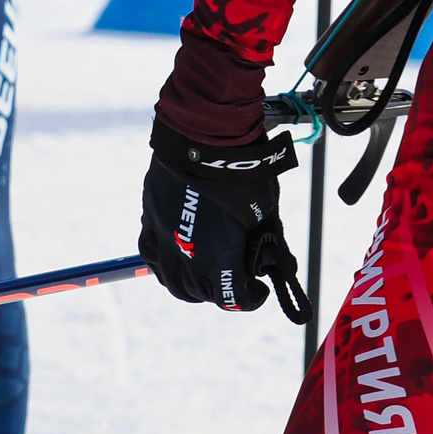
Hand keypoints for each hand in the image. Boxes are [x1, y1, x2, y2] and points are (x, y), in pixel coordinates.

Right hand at [138, 122, 310, 320]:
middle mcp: (188, 253)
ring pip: (172, 281)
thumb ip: (269, 239)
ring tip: (206, 278)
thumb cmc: (243, 169)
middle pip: (201, 293)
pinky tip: (177, 261)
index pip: (232, 297)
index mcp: (219, 254)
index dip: (249, 300)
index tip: (258, 292)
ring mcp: (165, 237)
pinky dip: (164, 265)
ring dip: (191, 286)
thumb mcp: (265, 209)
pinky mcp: (151, 218)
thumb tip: (281, 262)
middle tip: (235, 282)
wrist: (207, 133)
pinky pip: (151, 254)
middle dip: (221, 293)